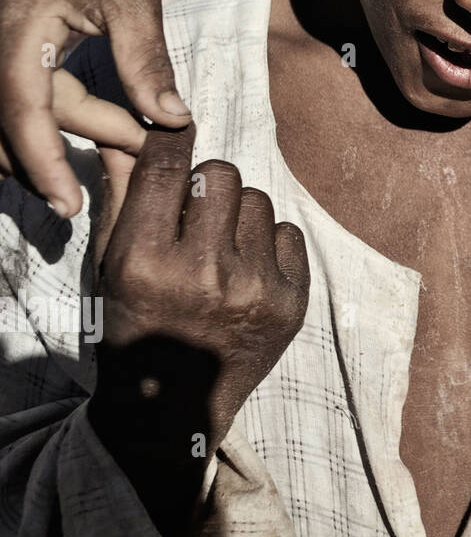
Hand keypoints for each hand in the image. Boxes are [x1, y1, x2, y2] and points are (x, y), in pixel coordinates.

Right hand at [0, 0, 188, 217]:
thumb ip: (146, 62)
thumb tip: (172, 121)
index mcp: (15, 27)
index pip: (21, 112)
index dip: (43, 163)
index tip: (70, 206)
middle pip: (20, 117)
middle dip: (75, 146)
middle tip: (142, 150)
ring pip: (14, 109)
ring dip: (66, 132)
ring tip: (132, 135)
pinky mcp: (0, 39)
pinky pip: (14, 92)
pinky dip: (50, 114)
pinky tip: (102, 122)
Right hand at [90, 125, 309, 453]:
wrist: (171, 409)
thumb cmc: (135, 326)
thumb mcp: (113, 267)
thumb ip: (125, 196)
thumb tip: (137, 132)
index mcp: (145, 263)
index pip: (168, 168)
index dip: (173, 137)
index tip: (177, 126)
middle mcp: (202, 273)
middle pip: (222, 173)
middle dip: (208, 185)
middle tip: (198, 214)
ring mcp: (253, 289)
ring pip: (258, 200)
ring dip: (239, 217)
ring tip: (221, 253)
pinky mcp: (291, 303)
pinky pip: (288, 233)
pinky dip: (269, 246)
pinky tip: (247, 274)